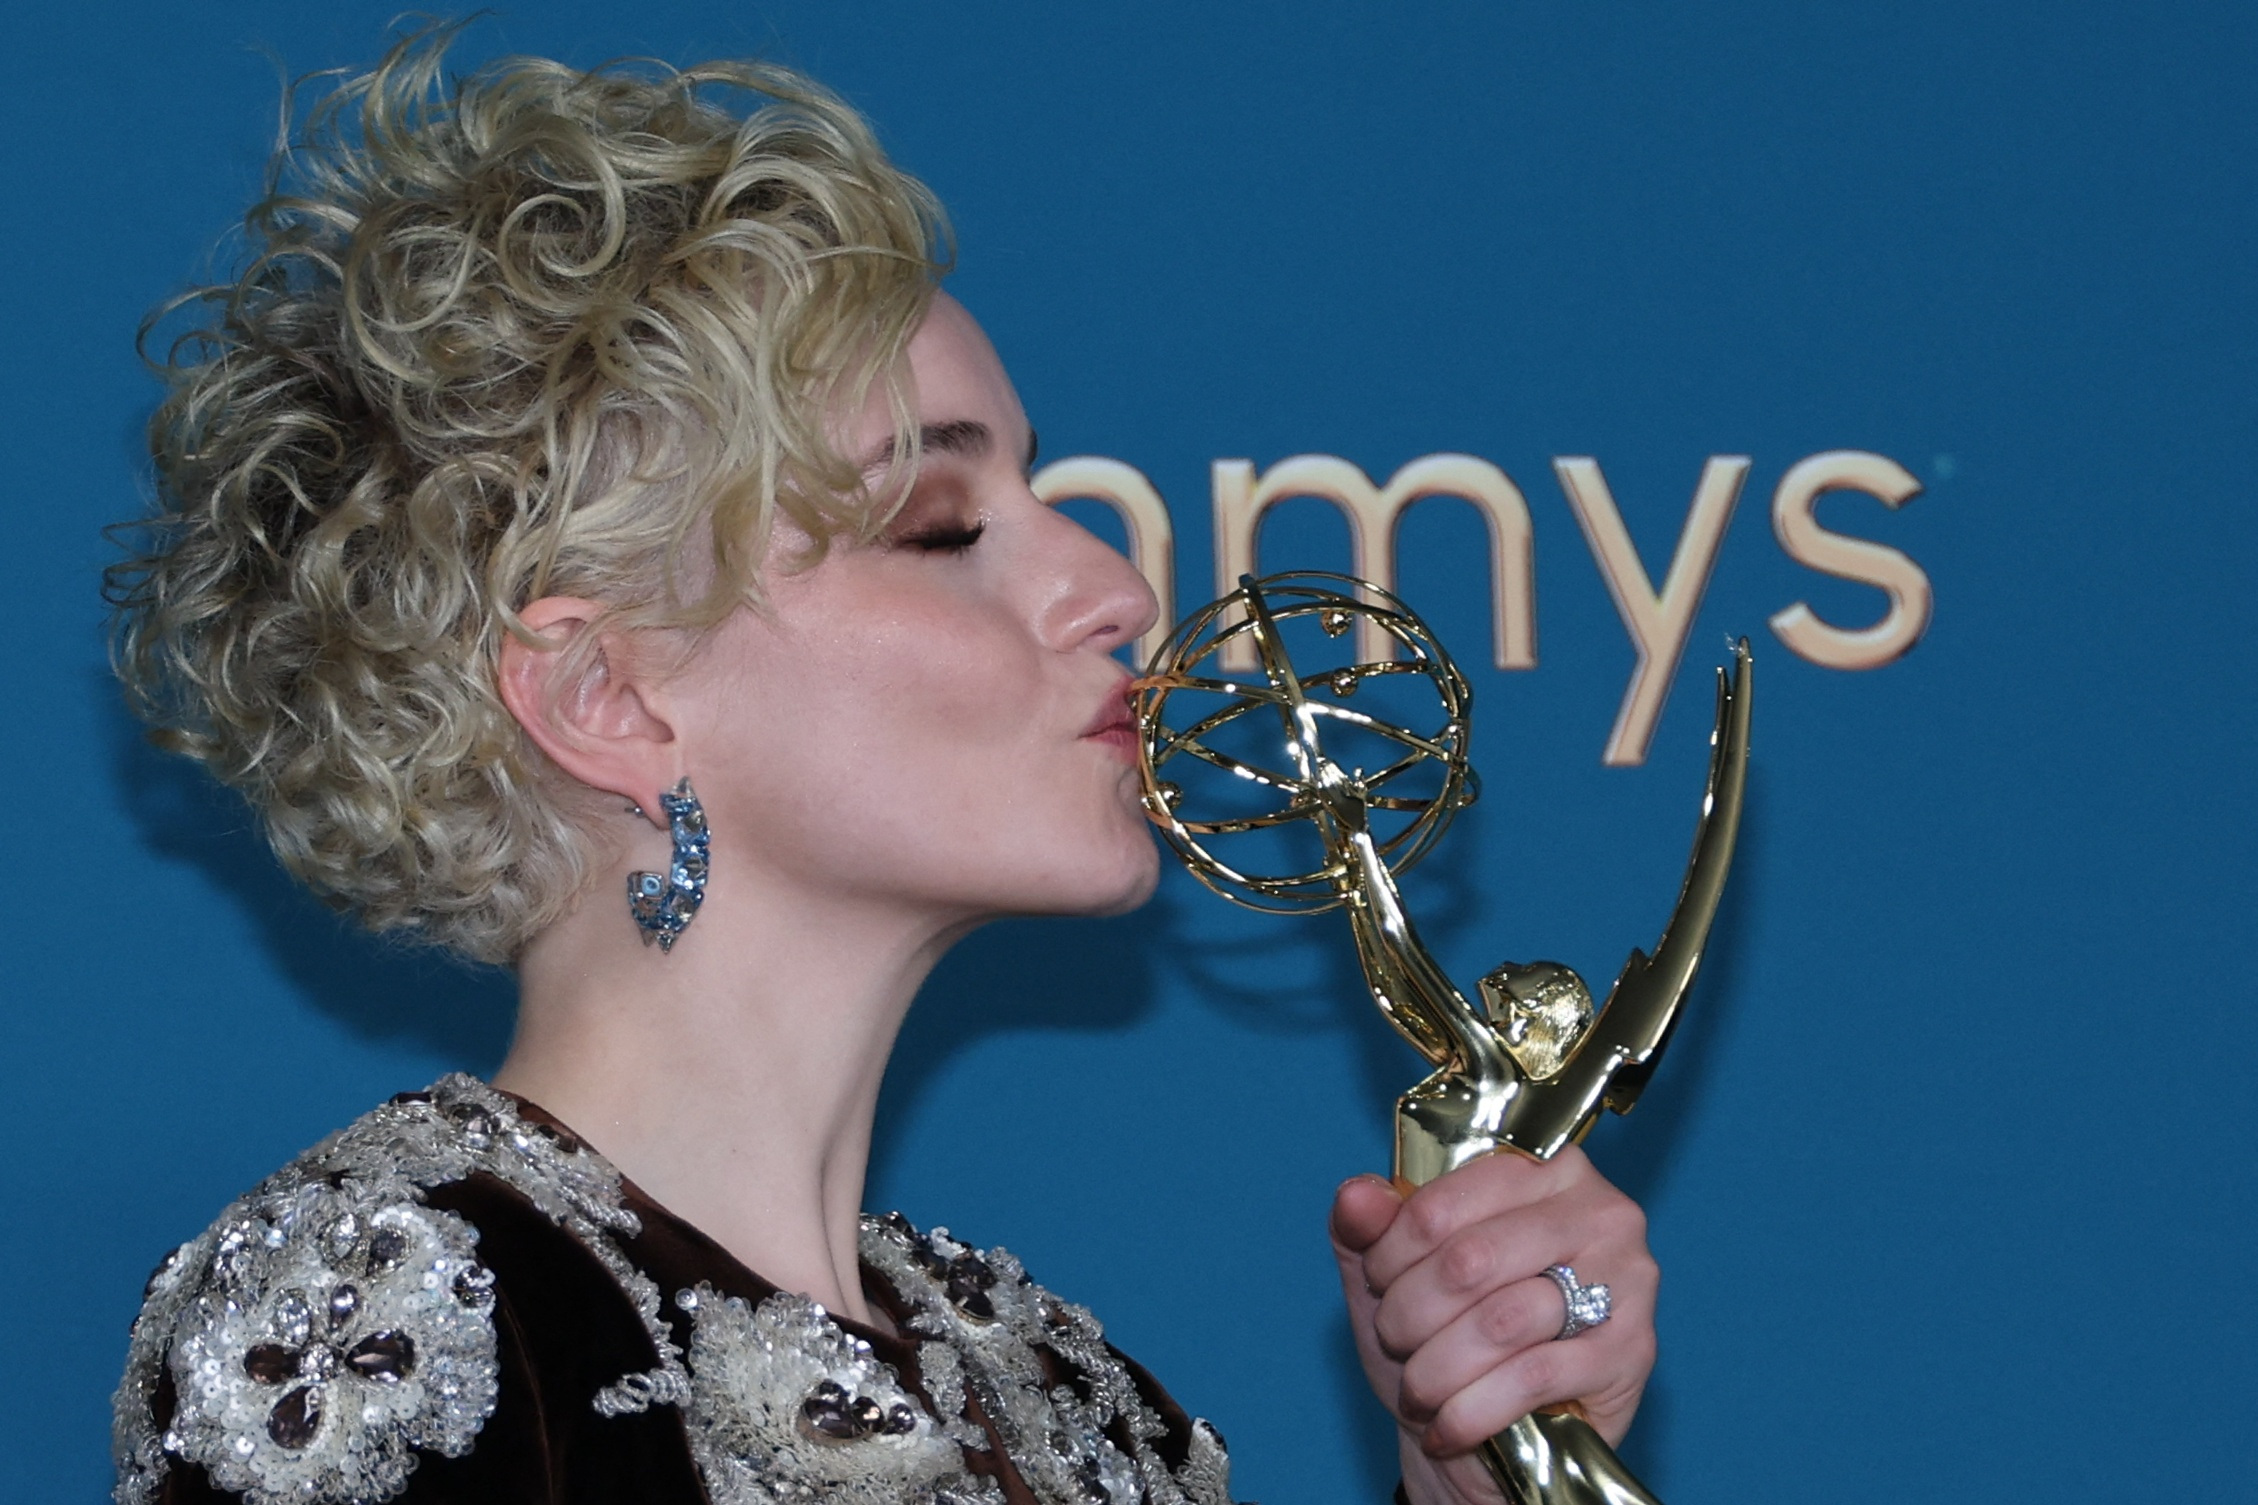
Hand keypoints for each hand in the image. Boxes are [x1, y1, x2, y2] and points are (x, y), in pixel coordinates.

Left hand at [1330, 1148, 1657, 1504]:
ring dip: (1437, 1367)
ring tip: (1417, 1388)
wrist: (1496, 1440)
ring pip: (1500, 1320)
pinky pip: (1532, 1377)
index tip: (1378, 1282)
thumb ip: (1370, 1229)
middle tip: (1394, 1339)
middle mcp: (1598, 1210)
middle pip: (1470, 1260)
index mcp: (1542, 1168)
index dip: (1391, 1250)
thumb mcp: (1396, 1277)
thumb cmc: (1449, 1335)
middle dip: (1411, 1312)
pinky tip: (1446, 1426)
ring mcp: (1625, 1280)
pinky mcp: (1632, 1352)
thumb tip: (1356, 1196)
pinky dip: (1472, 1409)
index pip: (1442, 1202)